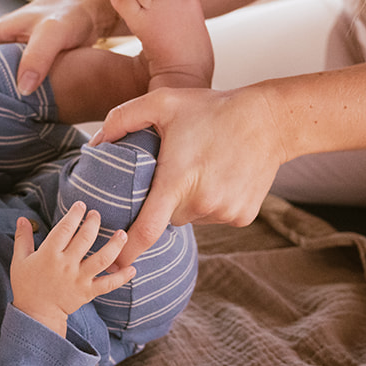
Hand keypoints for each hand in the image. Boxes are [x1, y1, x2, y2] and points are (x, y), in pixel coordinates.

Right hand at [10, 202, 134, 335]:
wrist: (37, 315)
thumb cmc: (26, 286)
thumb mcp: (19, 261)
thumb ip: (23, 238)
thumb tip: (22, 218)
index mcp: (48, 255)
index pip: (64, 229)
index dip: (74, 215)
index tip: (81, 205)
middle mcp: (66, 265)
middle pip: (85, 239)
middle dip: (93, 223)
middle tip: (97, 214)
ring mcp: (79, 279)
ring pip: (102, 259)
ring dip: (114, 245)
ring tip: (122, 234)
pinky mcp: (88, 292)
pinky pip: (108, 284)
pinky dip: (122, 277)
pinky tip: (132, 268)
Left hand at [88, 85, 289, 267]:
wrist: (271, 120)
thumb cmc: (212, 108)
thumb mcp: (163, 101)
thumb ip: (122, 118)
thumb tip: (94, 144)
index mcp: (178, 181)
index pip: (147, 230)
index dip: (127, 251)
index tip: (113, 265)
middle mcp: (202, 203)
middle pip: (167, 217)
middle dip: (164, 200)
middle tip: (175, 170)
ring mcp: (225, 213)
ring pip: (192, 217)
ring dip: (189, 201)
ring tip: (203, 168)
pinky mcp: (243, 217)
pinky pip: (215, 216)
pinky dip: (212, 203)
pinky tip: (222, 176)